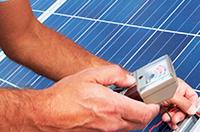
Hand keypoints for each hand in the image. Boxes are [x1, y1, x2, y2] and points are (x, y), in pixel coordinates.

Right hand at [32, 65, 159, 131]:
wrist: (46, 115)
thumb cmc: (64, 96)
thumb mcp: (90, 74)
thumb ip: (114, 74)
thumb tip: (129, 78)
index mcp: (112, 106)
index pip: (145, 113)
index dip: (153, 106)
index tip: (152, 98)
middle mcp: (111, 123)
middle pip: (141, 123)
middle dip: (146, 112)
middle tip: (142, 100)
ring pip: (130, 128)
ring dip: (133, 117)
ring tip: (125, 103)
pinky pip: (117, 130)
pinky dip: (120, 122)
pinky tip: (112, 110)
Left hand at [158, 79, 198, 129]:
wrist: (140, 92)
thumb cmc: (155, 87)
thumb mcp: (172, 95)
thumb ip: (183, 103)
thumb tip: (193, 109)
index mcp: (181, 87)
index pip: (192, 97)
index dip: (192, 105)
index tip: (189, 113)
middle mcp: (176, 93)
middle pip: (184, 107)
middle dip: (179, 114)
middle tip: (175, 119)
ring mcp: (170, 100)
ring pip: (177, 112)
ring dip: (174, 118)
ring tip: (169, 119)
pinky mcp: (163, 106)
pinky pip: (170, 114)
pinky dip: (170, 119)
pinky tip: (169, 122)